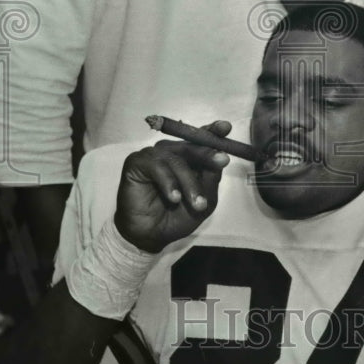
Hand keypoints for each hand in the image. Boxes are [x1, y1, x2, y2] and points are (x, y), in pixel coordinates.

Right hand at [114, 121, 231, 252]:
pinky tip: (174, 198)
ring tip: (197, 204)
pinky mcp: (137, 162)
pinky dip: (168, 182)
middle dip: (208, 154)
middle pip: (191, 145)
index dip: (213, 131)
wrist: (151, 235)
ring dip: (189, 182)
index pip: (201, 139)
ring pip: (176, 159)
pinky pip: (156, 166)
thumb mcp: (204, 201)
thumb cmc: (177, 217)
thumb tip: (221, 160)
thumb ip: (211, 180)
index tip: (226, 127)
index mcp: (188, 158)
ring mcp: (153, 155)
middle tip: (222, 160)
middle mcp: (171, 152)